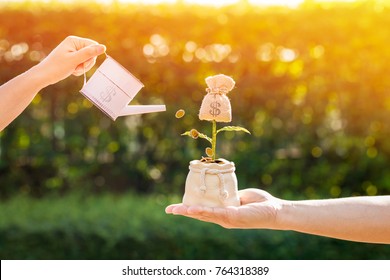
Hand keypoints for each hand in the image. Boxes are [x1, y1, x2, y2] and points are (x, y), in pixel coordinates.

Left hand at [36, 35, 105, 85]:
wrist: (44, 75)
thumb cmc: (57, 67)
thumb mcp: (74, 60)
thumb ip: (89, 53)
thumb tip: (103, 47)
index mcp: (74, 40)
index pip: (93, 46)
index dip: (91, 56)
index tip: (82, 62)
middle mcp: (74, 44)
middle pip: (92, 53)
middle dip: (86, 63)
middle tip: (77, 67)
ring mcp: (74, 51)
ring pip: (88, 60)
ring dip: (83, 67)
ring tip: (73, 69)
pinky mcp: (73, 58)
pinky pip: (83, 63)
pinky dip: (79, 69)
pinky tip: (72, 70)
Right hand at [165, 188, 283, 228]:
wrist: (275, 210)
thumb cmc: (259, 203)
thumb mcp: (240, 195)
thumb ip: (229, 193)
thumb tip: (220, 185)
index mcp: (223, 213)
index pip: (202, 211)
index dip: (189, 209)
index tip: (174, 207)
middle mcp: (223, 219)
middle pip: (199, 215)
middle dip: (184, 212)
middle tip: (169, 210)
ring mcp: (227, 220)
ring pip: (205, 215)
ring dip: (190, 212)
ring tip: (177, 209)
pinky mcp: (234, 217)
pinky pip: (216, 214)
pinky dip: (203, 211)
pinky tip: (193, 209)